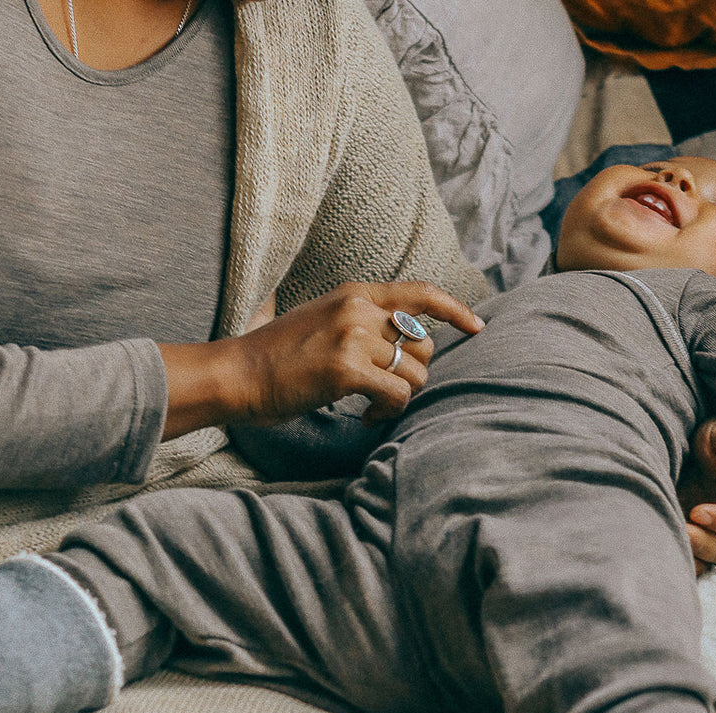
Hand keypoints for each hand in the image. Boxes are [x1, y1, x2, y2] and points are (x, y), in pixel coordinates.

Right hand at [158, 281, 482, 437]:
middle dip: (413, 373)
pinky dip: (387, 413)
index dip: (455, 309)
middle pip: (423, 344)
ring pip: (414, 373)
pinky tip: (365, 417)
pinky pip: (397, 395)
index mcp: (356, 294)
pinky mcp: (346, 371)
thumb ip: (361, 322)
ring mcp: (353, 338)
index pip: (421, 293)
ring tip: (372, 407)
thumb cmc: (277, 356)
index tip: (477, 327)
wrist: (238, 373)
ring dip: (400, 398)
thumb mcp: (322, 320)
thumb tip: (401, 341)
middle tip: (386, 392)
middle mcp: (359, 310)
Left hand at [678, 418, 715, 575]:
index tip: (697, 511)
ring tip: (664, 540)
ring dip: (688, 558)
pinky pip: (686, 561)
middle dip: (703, 545)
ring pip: (705, 561)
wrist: (686, 445)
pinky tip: (655, 548)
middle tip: (680, 530)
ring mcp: (711, 533)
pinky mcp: (690, 538)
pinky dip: (673, 561)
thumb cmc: (714, 436)